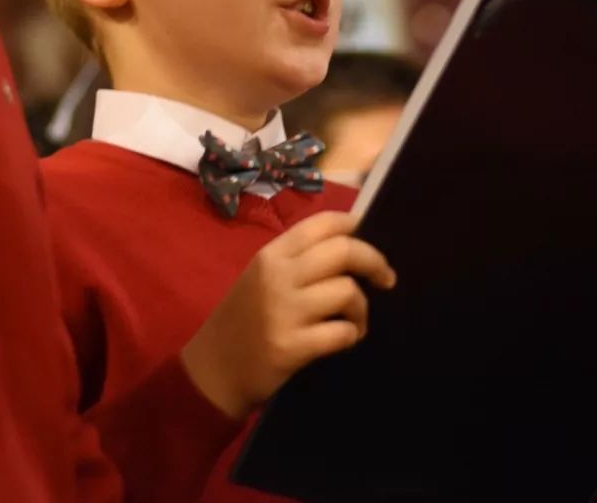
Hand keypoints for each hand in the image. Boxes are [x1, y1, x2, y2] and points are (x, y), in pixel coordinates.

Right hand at [180, 211, 395, 418]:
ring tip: (354, 321)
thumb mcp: (261, 277)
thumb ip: (298, 259)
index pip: (323, 223)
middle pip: (345, 251)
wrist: (211, 372)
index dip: (353, 225)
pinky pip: (342, 333)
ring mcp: (284, 311)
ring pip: (348, 292)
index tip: (367, 236)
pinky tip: (343, 340)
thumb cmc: (242, 320)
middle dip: (375, 262)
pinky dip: (352, 335)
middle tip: (386, 278)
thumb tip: (351, 243)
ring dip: (361, 309)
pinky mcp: (291, 346)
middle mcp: (278, 276)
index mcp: (272, 254)